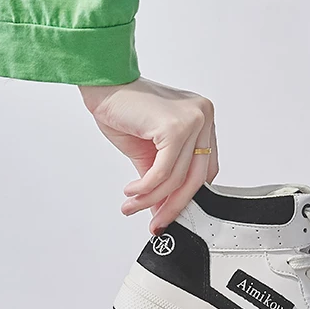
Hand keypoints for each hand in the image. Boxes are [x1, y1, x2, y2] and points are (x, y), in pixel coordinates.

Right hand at [80, 77, 217, 233]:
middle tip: (155, 222)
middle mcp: (203, 117)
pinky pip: (163, 171)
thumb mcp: (148, 152)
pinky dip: (146, 187)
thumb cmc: (124, 110)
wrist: (104, 86)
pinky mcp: (176, 127)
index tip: (167, 214)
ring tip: (130, 205)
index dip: (187, 197)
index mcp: (202, 121)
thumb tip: (161, 208)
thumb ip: (160, 179)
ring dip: (150, 198)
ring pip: (177, 178)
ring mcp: (193, 120)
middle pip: (197, 178)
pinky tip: (132, 191)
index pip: (204, 170)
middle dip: (173, 206)